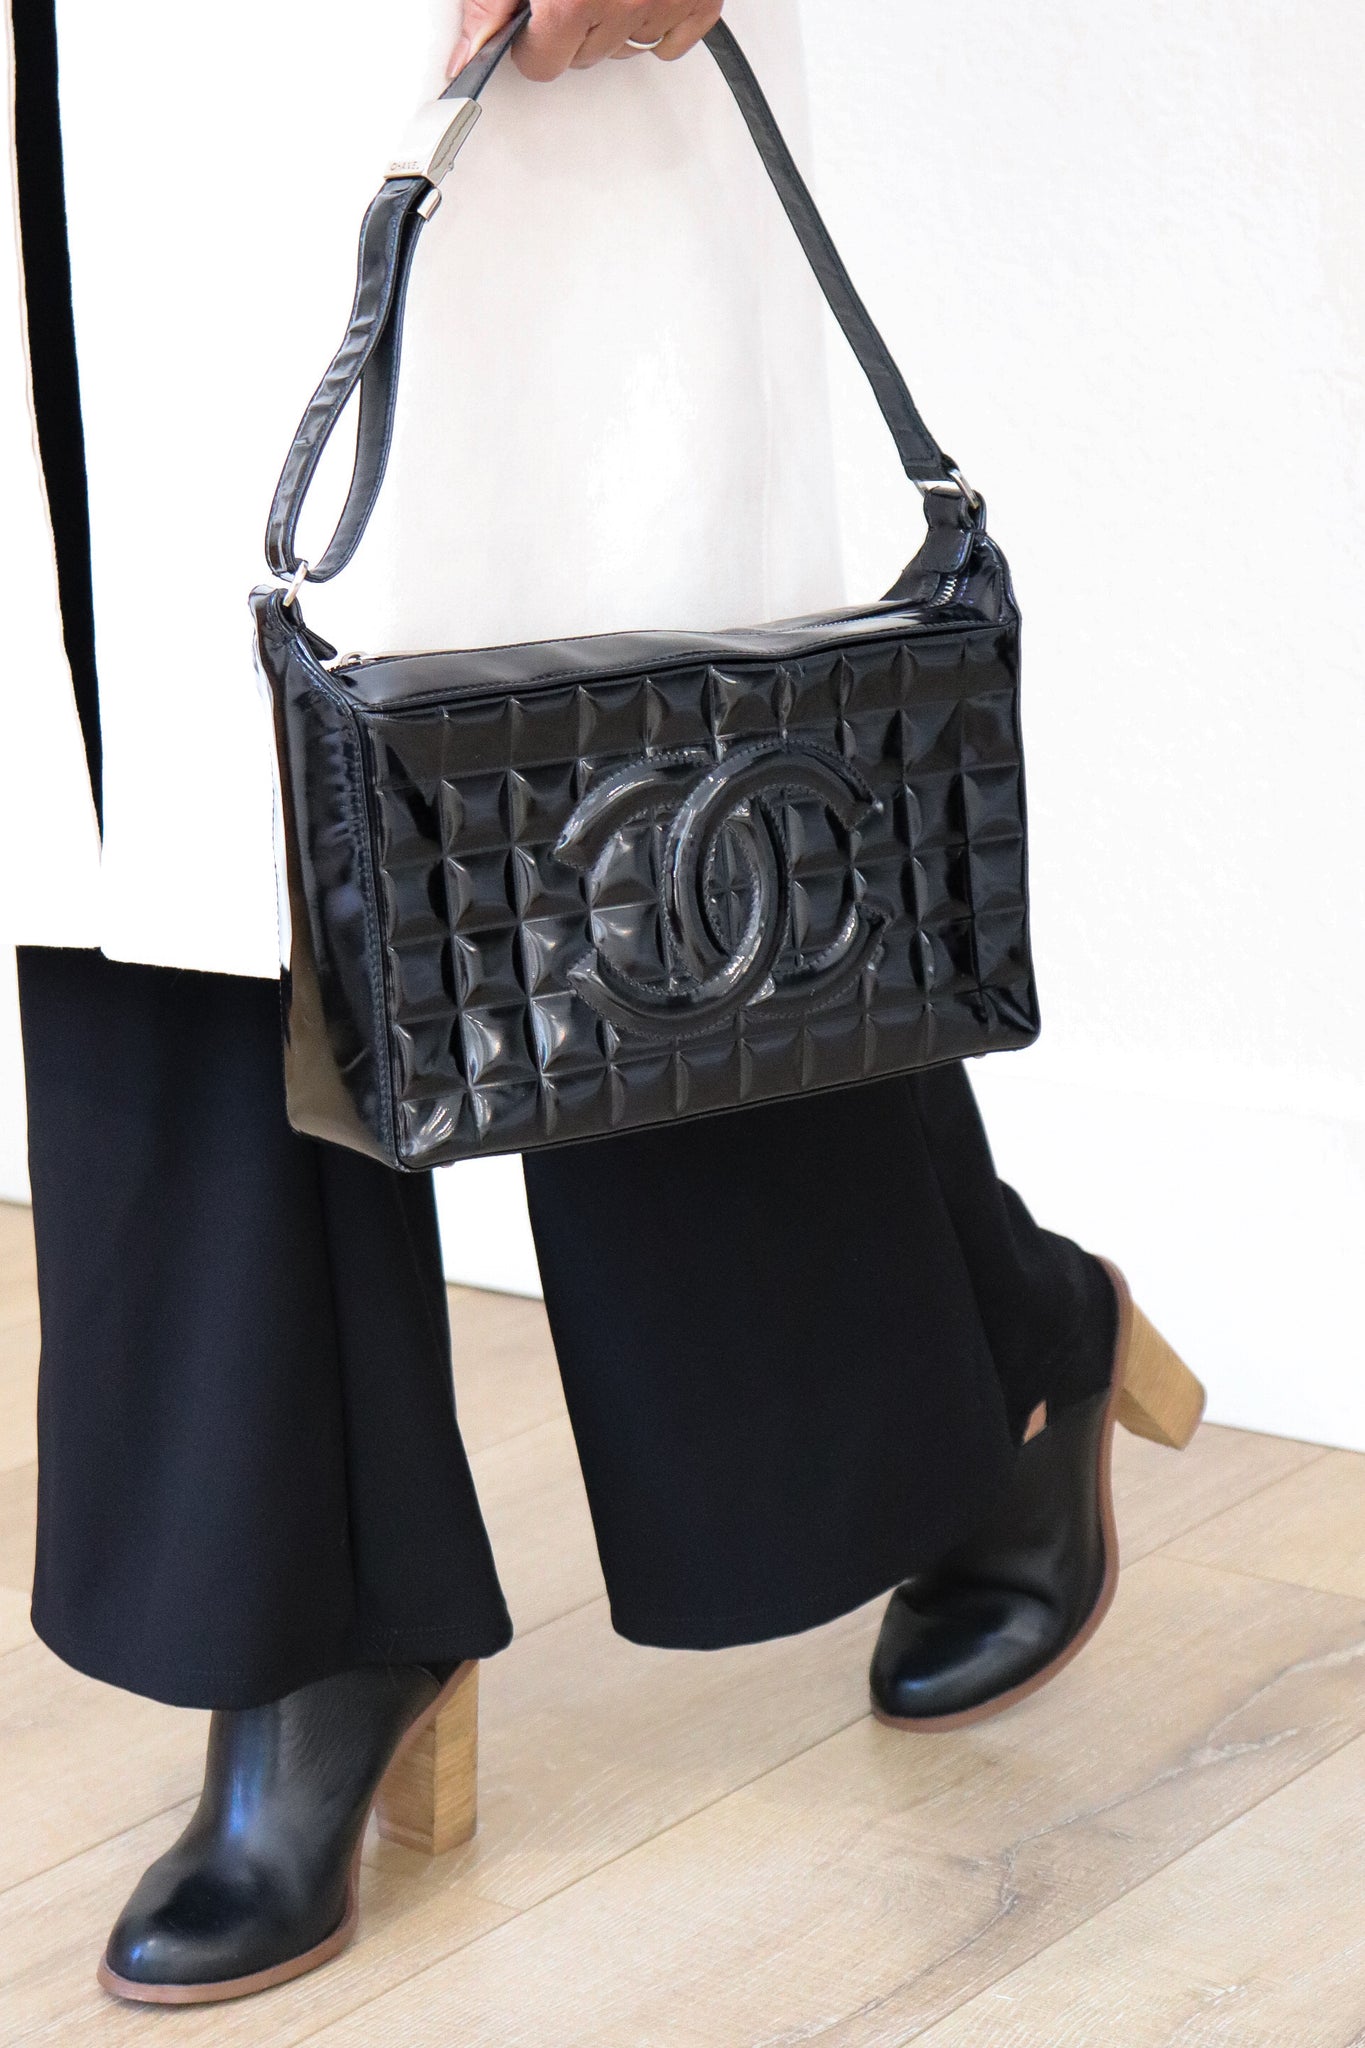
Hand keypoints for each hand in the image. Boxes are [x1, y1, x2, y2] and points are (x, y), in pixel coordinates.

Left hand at [447, 1, 723, 82]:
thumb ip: (492, 3)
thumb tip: (471, 53)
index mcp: (572, 0)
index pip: (542, 66)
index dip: (530, 41)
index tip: (532, 17)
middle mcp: (622, 4)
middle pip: (584, 58)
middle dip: (571, 28)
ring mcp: (664, 1)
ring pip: (626, 47)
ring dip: (613, 21)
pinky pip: (673, 40)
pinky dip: (658, 22)